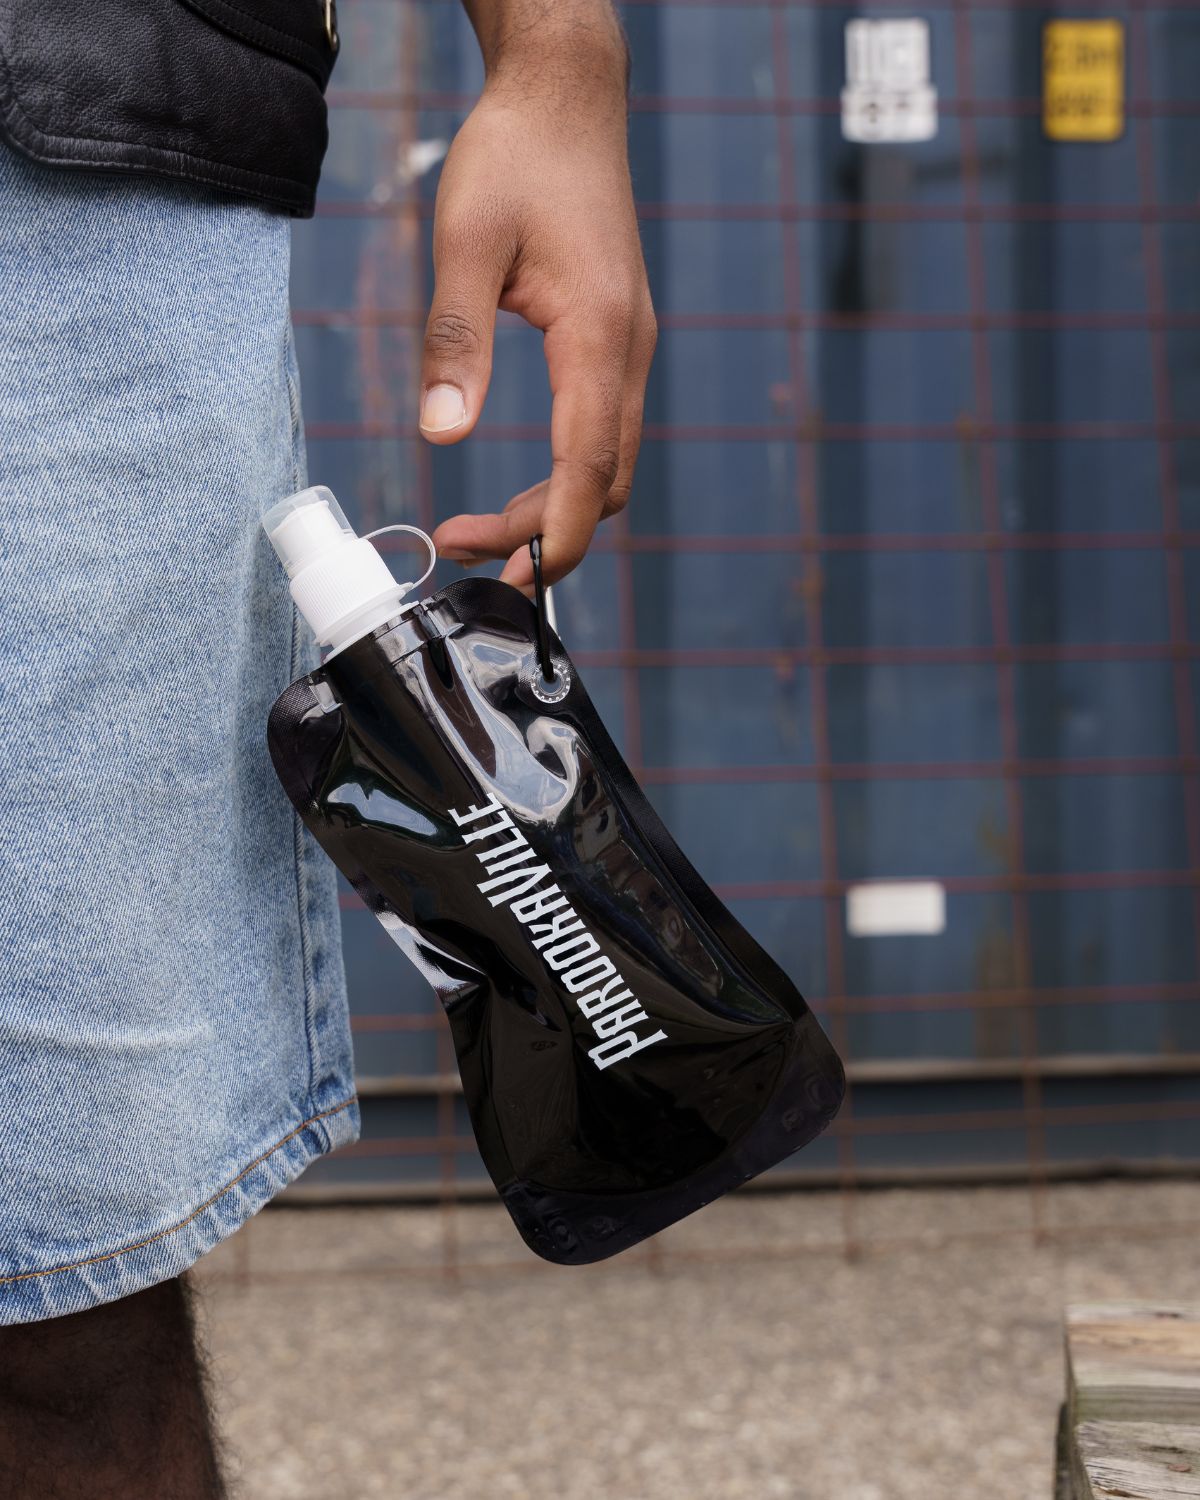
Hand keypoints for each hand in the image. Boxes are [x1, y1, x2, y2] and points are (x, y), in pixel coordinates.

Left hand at [420, 13, 655, 590]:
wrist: (567, 97)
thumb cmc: (516, 156)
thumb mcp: (464, 240)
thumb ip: (454, 341)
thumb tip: (440, 436)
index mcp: (599, 336)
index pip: (587, 468)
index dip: (552, 533)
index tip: (512, 577)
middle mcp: (630, 352)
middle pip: (602, 484)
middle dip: (540, 532)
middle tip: (460, 546)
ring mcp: (631, 349)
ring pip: (607, 465)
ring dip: (551, 508)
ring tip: (479, 524)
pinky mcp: (618, 342)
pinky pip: (604, 433)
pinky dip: (566, 475)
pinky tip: (520, 479)